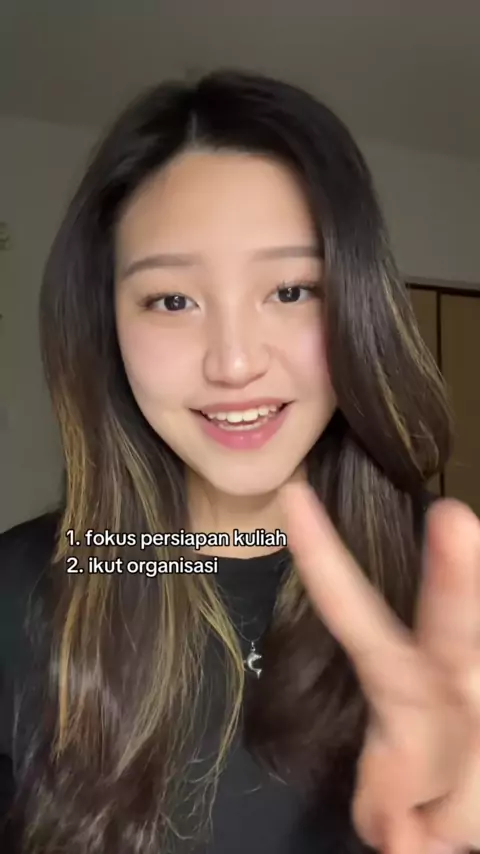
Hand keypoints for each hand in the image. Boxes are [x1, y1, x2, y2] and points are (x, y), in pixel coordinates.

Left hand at [279, 482, 479, 853]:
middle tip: (456, 519)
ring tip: (432, 828)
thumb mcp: (403, 798)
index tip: (293, 497)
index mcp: (406, 677)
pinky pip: (473, 801)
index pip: (355, 611)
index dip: (322, 557)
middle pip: (452, 628)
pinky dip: (460, 820)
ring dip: (456, 815)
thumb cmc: (446, 775)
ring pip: (469, 770)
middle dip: (455, 578)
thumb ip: (392, 797)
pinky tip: (440, 825)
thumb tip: (398, 838)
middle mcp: (454, 674)